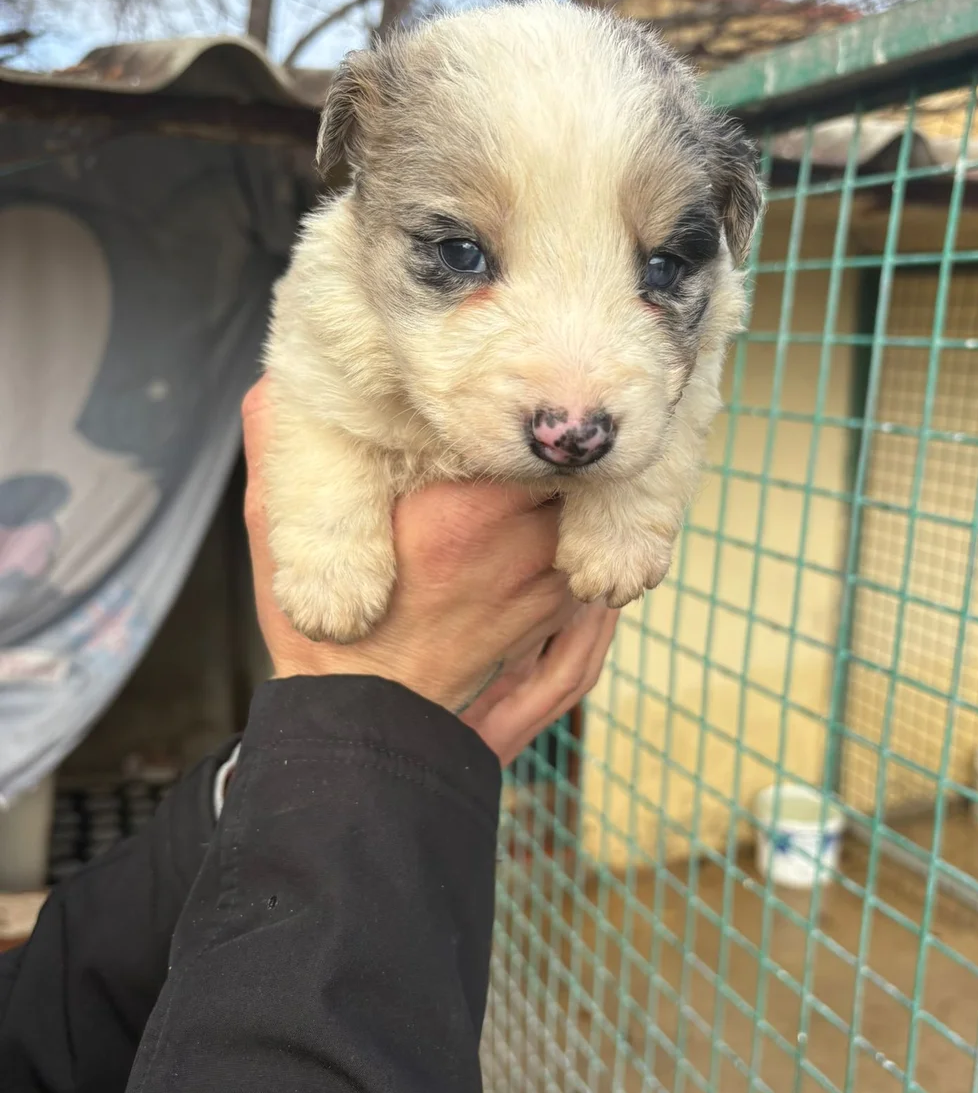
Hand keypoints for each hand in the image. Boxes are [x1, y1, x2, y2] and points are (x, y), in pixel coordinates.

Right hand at [242, 379, 612, 742]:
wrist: (369, 719)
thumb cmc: (323, 625)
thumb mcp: (278, 526)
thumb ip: (278, 442)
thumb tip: (273, 373)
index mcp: (456, 513)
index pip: (515, 427)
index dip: (505, 405)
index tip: (487, 393)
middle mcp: (515, 543)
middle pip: (565, 457)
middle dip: (545, 435)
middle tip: (521, 417)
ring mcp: (545, 580)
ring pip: (587, 499)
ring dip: (568, 477)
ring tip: (539, 457)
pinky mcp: (558, 607)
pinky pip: (589, 544)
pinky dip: (576, 522)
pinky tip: (544, 511)